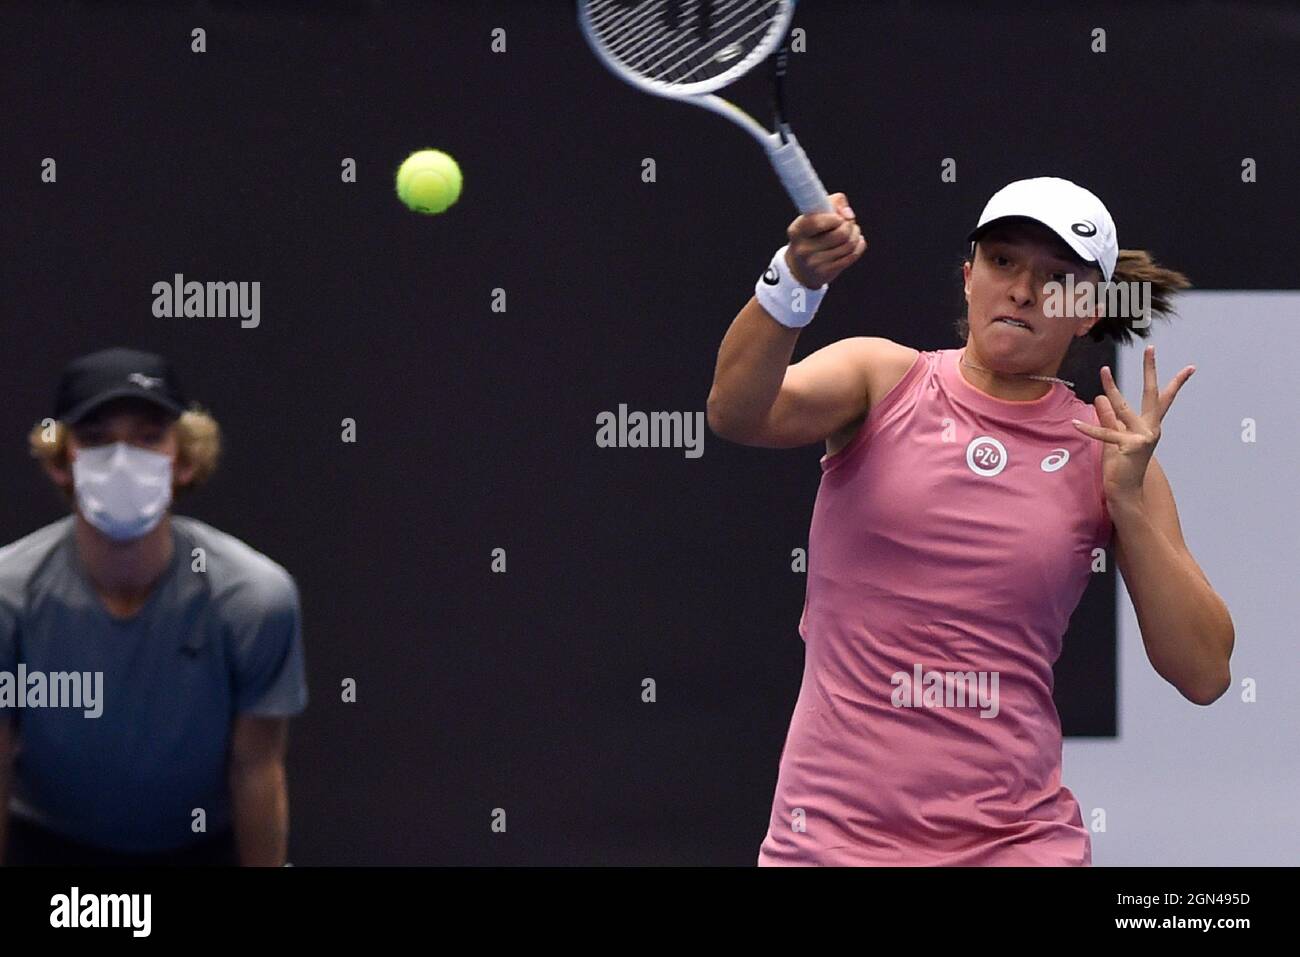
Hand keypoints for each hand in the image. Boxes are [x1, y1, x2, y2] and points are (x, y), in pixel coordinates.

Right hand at [785, 192, 865, 287]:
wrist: (799, 269)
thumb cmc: (810, 236)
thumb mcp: (811, 217)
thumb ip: (831, 204)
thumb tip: (848, 213)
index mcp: (797, 231)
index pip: (818, 221)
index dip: (835, 217)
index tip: (839, 216)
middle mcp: (803, 249)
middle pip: (841, 233)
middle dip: (850, 224)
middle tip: (849, 222)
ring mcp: (815, 263)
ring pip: (849, 244)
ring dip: (856, 234)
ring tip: (852, 231)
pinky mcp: (826, 273)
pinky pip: (852, 255)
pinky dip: (858, 245)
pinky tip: (855, 242)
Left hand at [1071, 344, 1194, 504]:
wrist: (1124, 490)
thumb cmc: (1121, 465)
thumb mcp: (1114, 436)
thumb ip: (1109, 417)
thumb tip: (1101, 397)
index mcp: (1150, 425)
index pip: (1163, 400)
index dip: (1176, 383)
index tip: (1190, 367)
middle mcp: (1150, 429)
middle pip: (1152, 394)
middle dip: (1150, 370)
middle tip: (1151, 349)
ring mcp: (1141, 438)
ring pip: (1124, 407)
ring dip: (1112, 388)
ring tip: (1104, 370)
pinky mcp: (1128, 448)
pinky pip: (1105, 434)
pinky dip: (1089, 428)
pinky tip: (1075, 422)